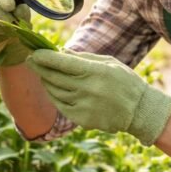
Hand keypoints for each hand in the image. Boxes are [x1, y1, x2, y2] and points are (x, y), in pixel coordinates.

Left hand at [25, 49, 170, 144]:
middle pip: (54, 77)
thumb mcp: (108, 63)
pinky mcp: (82, 119)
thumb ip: (83, 58)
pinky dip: (54, 96)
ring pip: (54, 91)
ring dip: (46, 81)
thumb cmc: (125, 81)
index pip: (62, 62)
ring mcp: (84, 106)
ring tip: (43, 74)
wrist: (139, 111)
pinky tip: (52, 89)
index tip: (34, 52)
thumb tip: (60, 52)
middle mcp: (87, 89)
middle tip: (31, 61)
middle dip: (39, 67)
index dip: (44, 57)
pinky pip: (60, 105)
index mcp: (95, 72)